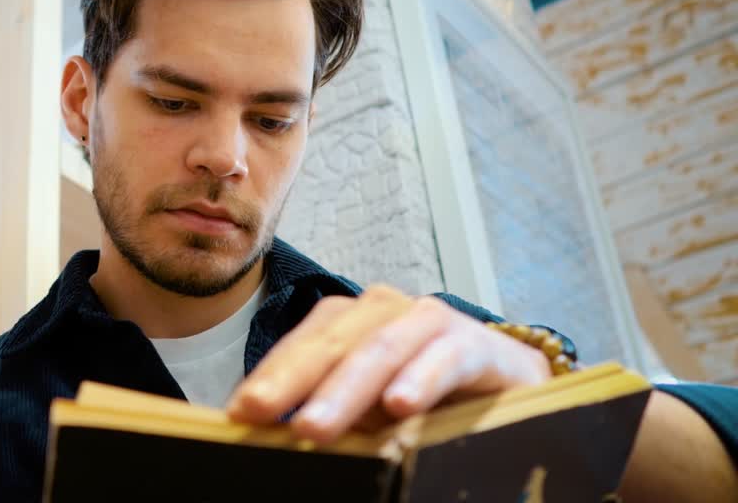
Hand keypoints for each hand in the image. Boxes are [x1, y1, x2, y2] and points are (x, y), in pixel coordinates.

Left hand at [226, 285, 550, 442]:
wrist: (510, 390)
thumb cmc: (425, 400)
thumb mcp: (365, 411)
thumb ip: (325, 414)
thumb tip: (265, 436)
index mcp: (349, 324)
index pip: (302, 343)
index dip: (269, 375)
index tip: (238, 412)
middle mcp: (384, 311)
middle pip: (330, 342)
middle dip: (290, 380)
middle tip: (257, 414)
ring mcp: (429, 321)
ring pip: (379, 349)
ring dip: (345, 389)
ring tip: (314, 426)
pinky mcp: (476, 342)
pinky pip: (444, 356)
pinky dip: (421, 379)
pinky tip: (399, 406)